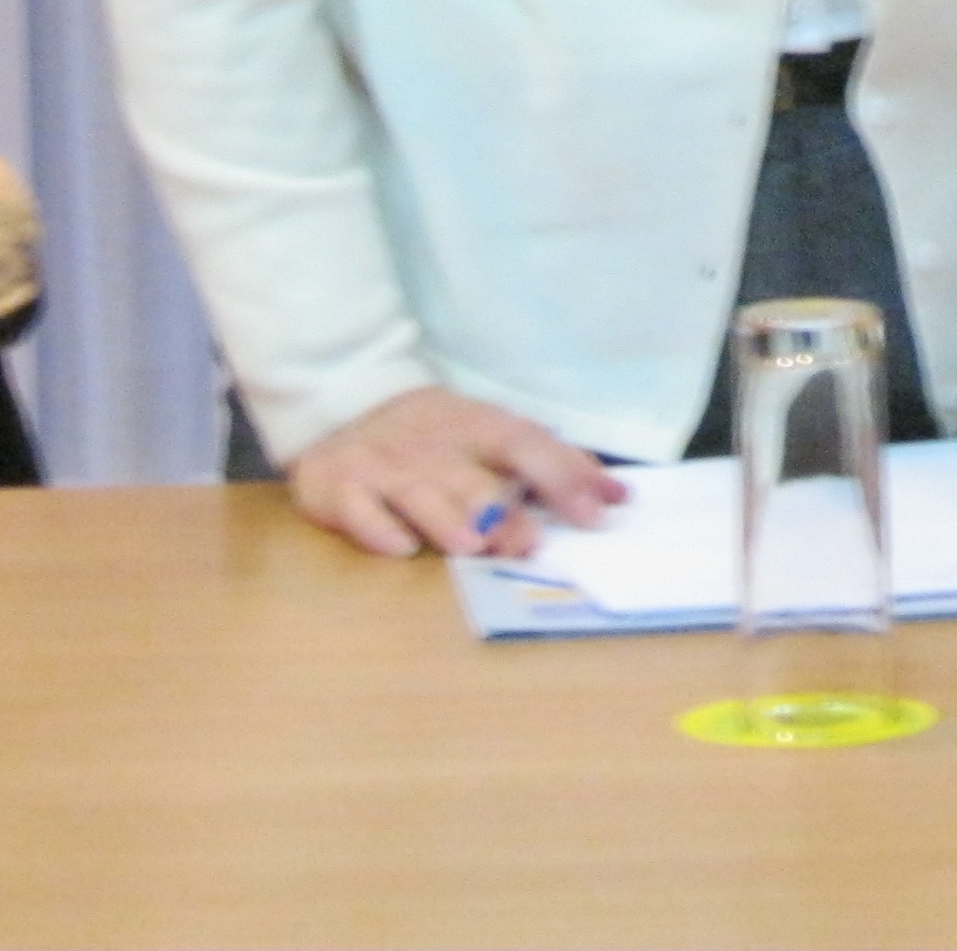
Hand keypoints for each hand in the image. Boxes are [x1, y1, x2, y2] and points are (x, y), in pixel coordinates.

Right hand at [279, 385, 624, 559]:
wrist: (340, 409)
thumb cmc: (437, 435)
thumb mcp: (494, 435)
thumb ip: (556, 464)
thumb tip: (618, 497)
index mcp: (477, 426)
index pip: (526, 445)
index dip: (562, 475)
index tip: (597, 511)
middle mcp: (434, 444)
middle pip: (471, 475)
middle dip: (501, 508)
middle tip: (528, 543)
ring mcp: (384, 466)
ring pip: (417, 492)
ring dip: (445, 518)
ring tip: (471, 544)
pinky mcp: (338, 487)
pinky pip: (357, 508)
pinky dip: (377, 528)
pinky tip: (399, 547)